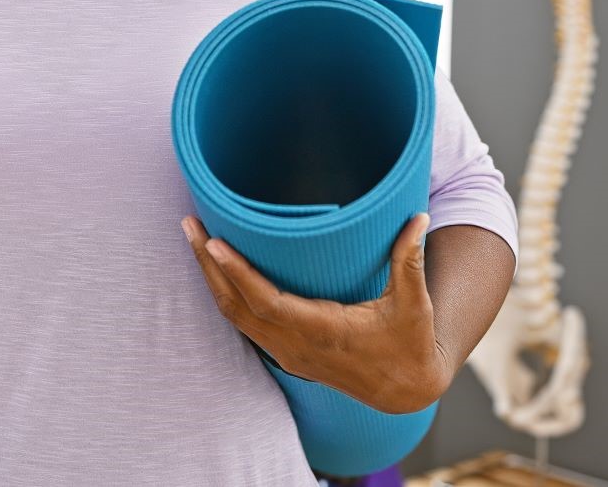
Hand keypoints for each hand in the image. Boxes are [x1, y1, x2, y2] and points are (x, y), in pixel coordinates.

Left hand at [182, 211, 449, 416]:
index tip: (213, 243)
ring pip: (234, 316)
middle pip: (236, 305)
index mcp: (323, 331)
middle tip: (190, 224)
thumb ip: (410, 261)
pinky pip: (243, 322)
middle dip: (208, 266)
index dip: (237, 273)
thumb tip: (418, 217)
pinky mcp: (285, 353)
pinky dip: (225, 293)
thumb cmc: (409, 344)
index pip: (266, 301)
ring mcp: (287, 352)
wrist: (405, 391)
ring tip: (194, 238)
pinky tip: (215, 268)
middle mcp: (296, 345)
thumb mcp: (413, 305)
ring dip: (211, 278)